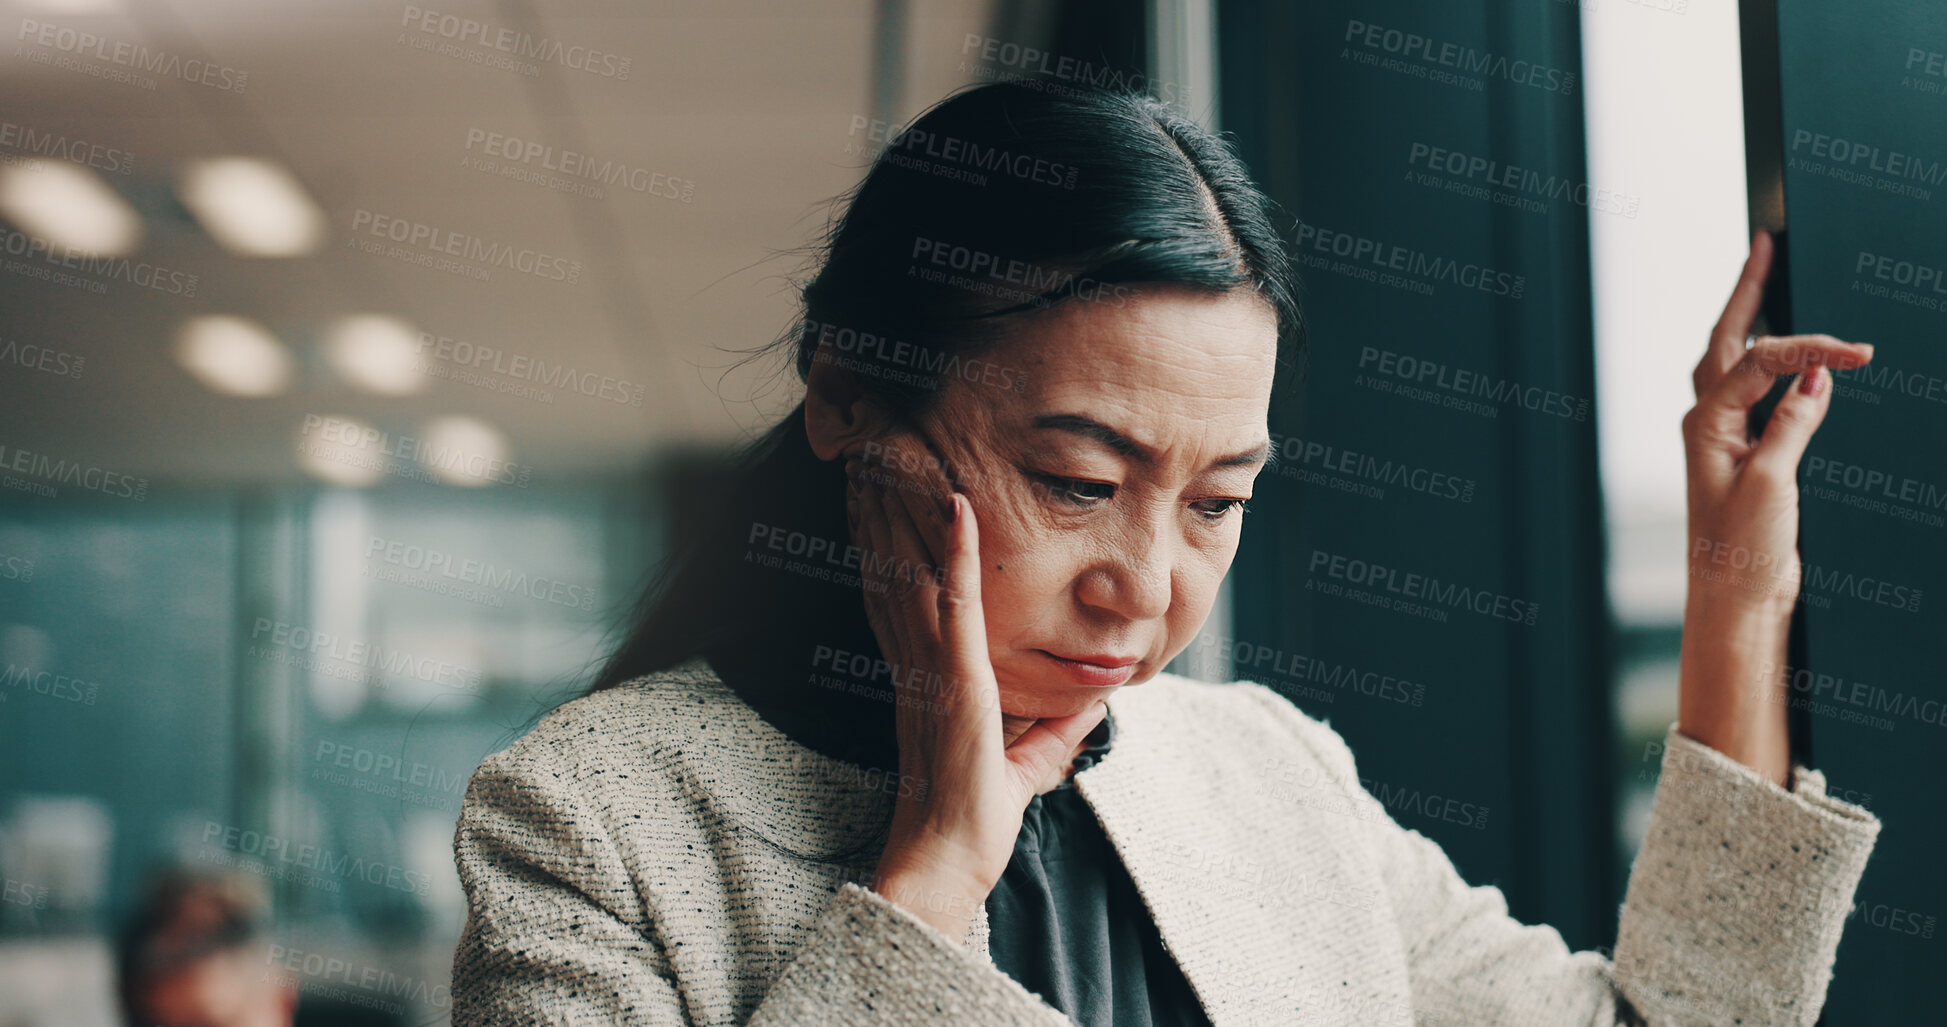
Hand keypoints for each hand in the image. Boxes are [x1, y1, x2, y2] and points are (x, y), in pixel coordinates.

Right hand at [844, 432, 1106, 942]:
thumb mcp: (1025, 762)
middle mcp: (918, 658)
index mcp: (926, 672)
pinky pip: (956, 601)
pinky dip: (958, 551)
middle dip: (881, 504)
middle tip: (871, 448)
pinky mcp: (957, 676)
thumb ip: (1053, 733)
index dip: (887, 537)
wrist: (951, 855)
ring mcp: (933, 664)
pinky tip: (959, 505)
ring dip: (907, 506)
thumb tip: (1091, 708)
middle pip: (892, 564)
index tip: (879, 491)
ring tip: (895, 453)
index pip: (901, 588)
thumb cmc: (975, 817)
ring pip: (915, 566)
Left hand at [1678, 229, 1872, 784]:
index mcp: (1706, 423)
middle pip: (1728, 341)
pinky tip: (1794, 358)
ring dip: (1754, 321)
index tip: (1859, 353)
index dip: (1810, 348)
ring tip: (1768, 276)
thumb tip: (1816, 378)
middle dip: (1749, 291)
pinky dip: (1776, 366)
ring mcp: (1727, 436)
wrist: (1738, 600)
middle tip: (1765, 244)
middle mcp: (1709, 422)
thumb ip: (1792, 425)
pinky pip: (1759, 394)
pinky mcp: (1750, 455)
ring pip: (1736, 363)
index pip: (1761, 361)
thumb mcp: (1772, 483)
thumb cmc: (1742, 551)